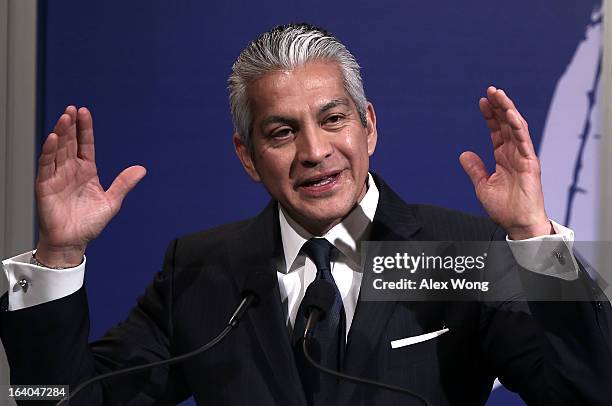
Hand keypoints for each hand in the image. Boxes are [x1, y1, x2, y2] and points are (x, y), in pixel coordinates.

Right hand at [35, 106, 145, 266]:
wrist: (73, 243)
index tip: (84, 112)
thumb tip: (142, 169)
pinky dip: (49, 152)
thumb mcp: (112, 202)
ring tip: (64, 118)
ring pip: (58, 150)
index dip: (85, 129)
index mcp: (87, 171)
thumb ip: (124, 184)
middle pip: (70, 143)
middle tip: (71, 109)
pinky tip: (52, 139)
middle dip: (70, 126)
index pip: (85, 144)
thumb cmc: (89, 224)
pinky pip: (46, 166)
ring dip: (60, 134)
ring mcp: (57, 176)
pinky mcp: (45, 186)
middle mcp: (71, 170)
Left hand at [459, 86, 551, 239]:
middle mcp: (514, 153)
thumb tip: (463, 154)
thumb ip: (475, 168)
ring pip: (516, 127)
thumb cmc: (504, 207)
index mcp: (503, 157)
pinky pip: (523, 140)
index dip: (490, 116)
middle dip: (499, 106)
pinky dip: (517, 126)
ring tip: (499, 94)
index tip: (482, 102)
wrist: (517, 223)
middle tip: (491, 89)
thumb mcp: (482, 185)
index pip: (497, 131)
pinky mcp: (530, 163)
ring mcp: (523, 156)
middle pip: (506, 124)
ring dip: (508, 109)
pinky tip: (509, 113)